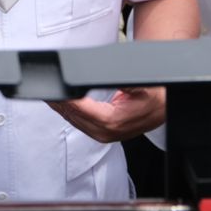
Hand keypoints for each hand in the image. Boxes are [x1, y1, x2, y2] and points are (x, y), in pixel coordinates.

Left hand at [48, 87, 166, 142]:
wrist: (163, 107)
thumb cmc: (154, 96)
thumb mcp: (141, 84)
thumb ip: (123, 81)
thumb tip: (108, 75)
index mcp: (115, 122)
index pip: (84, 112)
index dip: (69, 101)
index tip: (58, 91)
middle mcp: (107, 132)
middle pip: (76, 117)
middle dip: (60, 104)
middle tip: (47, 90)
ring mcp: (104, 135)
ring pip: (75, 122)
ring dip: (62, 108)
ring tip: (50, 95)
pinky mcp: (102, 134)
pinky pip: (80, 124)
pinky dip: (69, 113)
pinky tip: (62, 103)